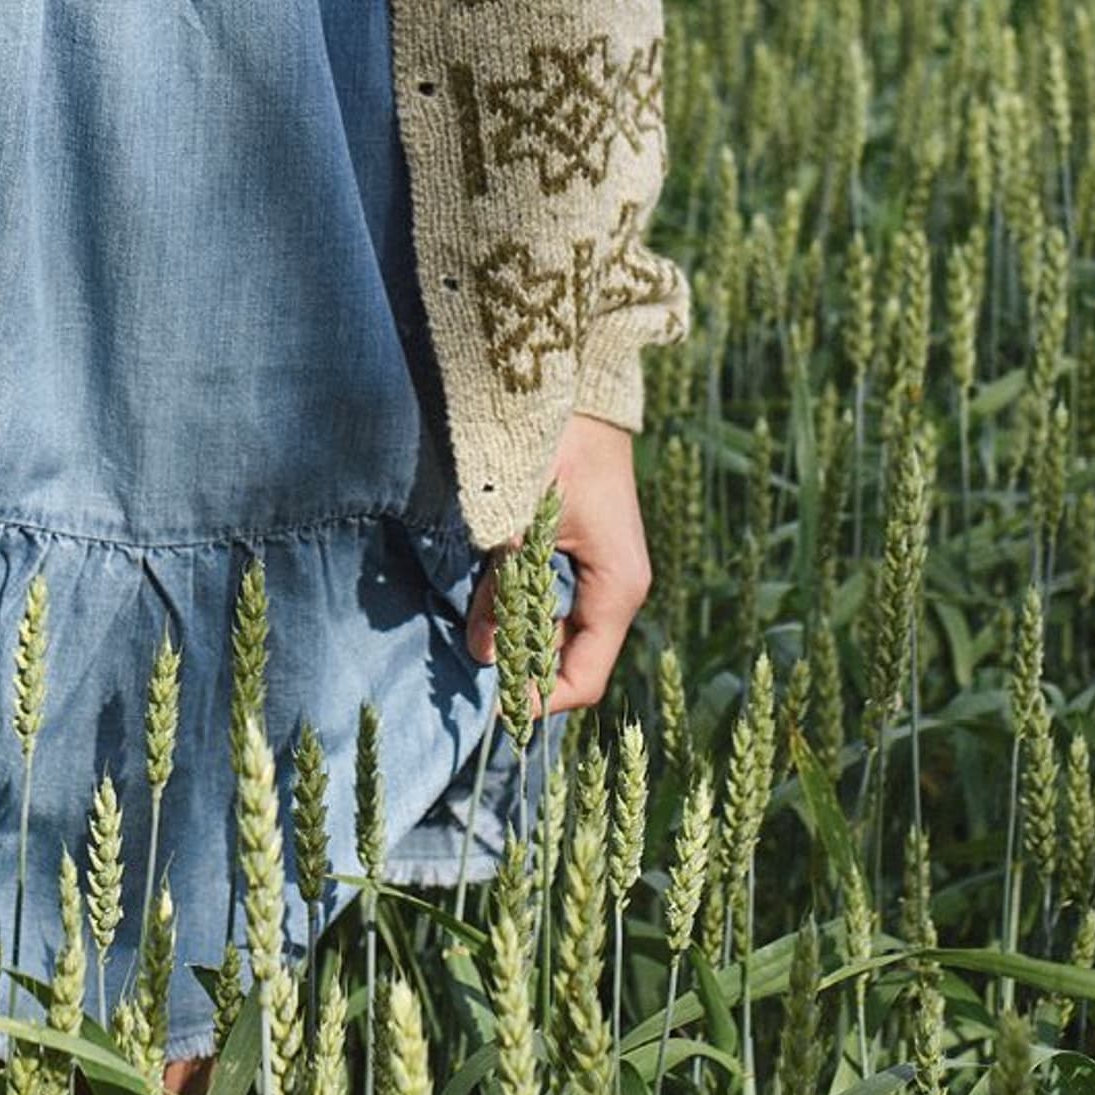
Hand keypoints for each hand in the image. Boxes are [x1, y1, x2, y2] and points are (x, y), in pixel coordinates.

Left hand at [462, 412, 651, 715]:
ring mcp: (606, 568)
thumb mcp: (519, 522)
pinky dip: (525, 605)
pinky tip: (493, 597)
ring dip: (521, 634)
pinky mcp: (587, 549)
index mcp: (618, 587)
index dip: (539, 699)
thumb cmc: (555, 448)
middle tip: (475, 664)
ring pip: (562, 627)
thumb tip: (482, 655)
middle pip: (573, 656)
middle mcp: (619, 587)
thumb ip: (502, 591)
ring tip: (479, 633)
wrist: (579, 389)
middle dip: (525, 667)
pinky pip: (557, 598)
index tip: (494, 705)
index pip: (584, 677)